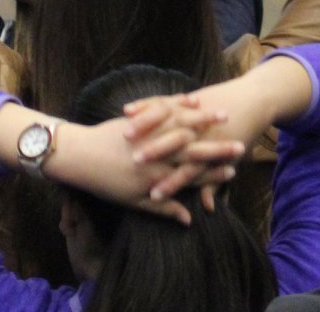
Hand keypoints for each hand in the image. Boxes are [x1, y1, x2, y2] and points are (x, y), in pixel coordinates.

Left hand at [52, 112, 240, 224]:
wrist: (79, 156)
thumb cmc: (106, 183)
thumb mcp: (135, 201)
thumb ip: (164, 208)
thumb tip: (188, 219)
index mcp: (157, 176)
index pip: (192, 174)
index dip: (214, 173)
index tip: (233, 171)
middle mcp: (156, 154)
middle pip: (194, 149)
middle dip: (219, 147)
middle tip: (240, 144)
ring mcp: (147, 132)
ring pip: (182, 124)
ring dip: (204, 121)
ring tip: (224, 116)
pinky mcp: (139, 118)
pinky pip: (163, 108)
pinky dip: (181, 104)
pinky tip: (196, 100)